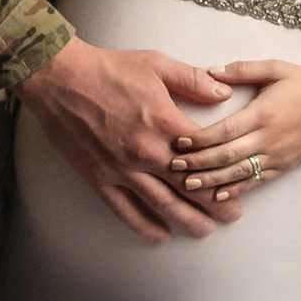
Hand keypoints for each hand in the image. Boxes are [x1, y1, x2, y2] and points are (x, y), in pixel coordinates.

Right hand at [21, 38, 240, 242]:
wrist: (59, 79)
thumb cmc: (108, 69)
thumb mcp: (157, 64)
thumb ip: (193, 80)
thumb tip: (223, 92)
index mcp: (164, 123)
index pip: (206, 155)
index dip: (226, 169)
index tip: (240, 178)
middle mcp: (146, 152)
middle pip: (189, 187)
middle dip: (215, 204)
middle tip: (233, 215)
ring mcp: (122, 169)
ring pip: (162, 204)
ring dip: (187, 220)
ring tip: (205, 230)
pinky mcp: (100, 178)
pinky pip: (125, 210)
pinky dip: (144, 226)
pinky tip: (161, 236)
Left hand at [168, 62, 300, 202]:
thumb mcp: (275, 68)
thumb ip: (242, 69)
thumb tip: (211, 71)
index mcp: (263, 113)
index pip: (224, 131)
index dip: (200, 139)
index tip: (178, 142)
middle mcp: (268, 138)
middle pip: (227, 156)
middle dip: (198, 163)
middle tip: (173, 167)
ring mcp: (277, 155)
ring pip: (239, 173)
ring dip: (212, 181)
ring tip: (188, 186)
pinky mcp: (284, 167)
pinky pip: (256, 181)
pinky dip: (236, 190)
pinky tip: (218, 196)